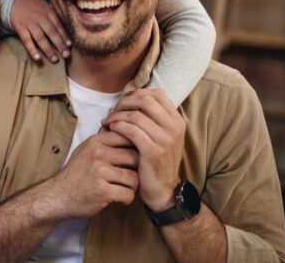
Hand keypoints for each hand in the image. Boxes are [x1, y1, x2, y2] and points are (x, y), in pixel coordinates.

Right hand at [9, 0, 70, 62]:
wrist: (14, 2)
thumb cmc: (33, 7)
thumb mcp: (45, 6)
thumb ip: (55, 15)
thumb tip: (68, 28)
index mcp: (48, 11)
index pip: (58, 25)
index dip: (64, 36)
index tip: (69, 45)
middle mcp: (40, 17)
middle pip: (51, 32)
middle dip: (59, 44)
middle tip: (66, 55)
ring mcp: (29, 23)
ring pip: (40, 38)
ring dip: (48, 50)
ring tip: (55, 59)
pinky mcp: (20, 28)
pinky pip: (27, 40)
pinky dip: (32, 49)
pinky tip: (38, 58)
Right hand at [51, 129, 138, 218]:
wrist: (58, 195)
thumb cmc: (76, 172)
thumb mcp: (86, 149)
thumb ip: (104, 138)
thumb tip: (119, 122)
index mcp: (96, 142)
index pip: (128, 137)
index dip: (137, 148)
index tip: (133, 159)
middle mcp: (98, 154)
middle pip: (135, 157)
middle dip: (137, 169)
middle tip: (131, 176)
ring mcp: (100, 172)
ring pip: (134, 178)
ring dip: (132, 186)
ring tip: (124, 188)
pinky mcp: (102, 191)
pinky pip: (128, 194)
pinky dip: (126, 199)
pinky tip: (119, 198)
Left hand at [101, 88, 184, 210]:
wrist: (162, 190)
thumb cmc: (155, 160)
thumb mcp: (160, 136)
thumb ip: (151, 118)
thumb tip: (131, 97)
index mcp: (177, 121)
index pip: (156, 94)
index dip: (136, 95)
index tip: (123, 104)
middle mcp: (174, 128)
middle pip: (145, 100)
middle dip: (124, 103)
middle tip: (112, 112)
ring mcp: (165, 139)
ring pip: (135, 115)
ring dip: (116, 116)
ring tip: (107, 123)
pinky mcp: (153, 151)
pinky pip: (130, 130)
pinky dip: (117, 127)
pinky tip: (110, 131)